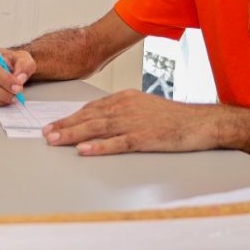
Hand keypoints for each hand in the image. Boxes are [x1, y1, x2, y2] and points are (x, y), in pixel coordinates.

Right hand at [0, 46, 35, 105]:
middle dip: (3, 91)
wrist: (4, 67)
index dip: (4, 78)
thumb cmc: (10, 62)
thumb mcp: (22, 58)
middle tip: (16, 94)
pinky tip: (2, 99)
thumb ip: (24, 65)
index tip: (17, 85)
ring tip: (11, 97)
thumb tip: (19, 77)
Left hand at [42, 89, 217, 154]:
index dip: (71, 116)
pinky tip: (84, 151)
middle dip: (65, 125)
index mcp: (126, 98)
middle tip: (46, 133)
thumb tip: (101, 121)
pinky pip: (117, 143)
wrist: (202, 123)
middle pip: (89, 116)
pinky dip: (99, 147)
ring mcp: (135, 122)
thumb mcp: (145, 106)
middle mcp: (127, 107)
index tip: (54, 124)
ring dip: (74, 134)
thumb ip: (123, 111)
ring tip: (55, 140)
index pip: (92, 107)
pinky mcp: (145, 138)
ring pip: (98, 128)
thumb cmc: (175, 118)